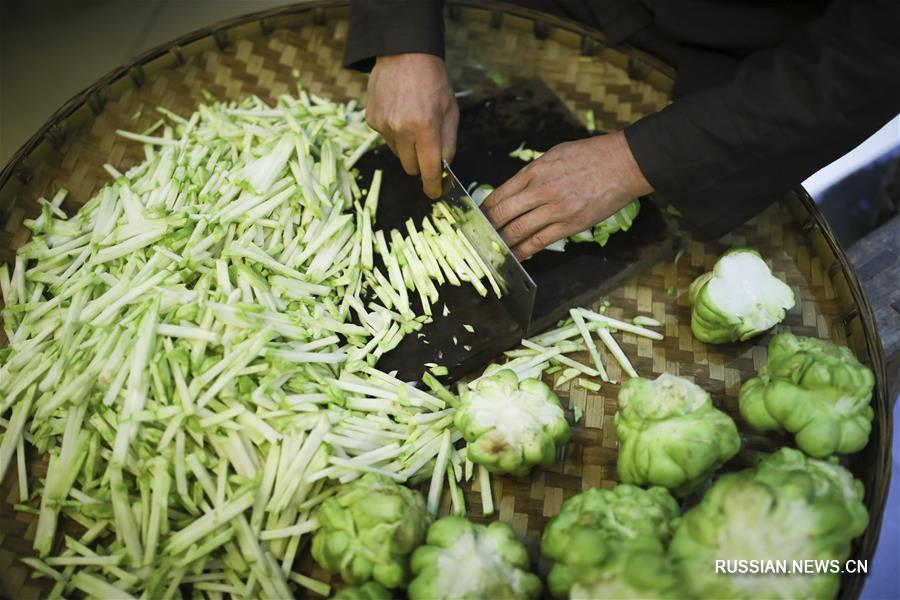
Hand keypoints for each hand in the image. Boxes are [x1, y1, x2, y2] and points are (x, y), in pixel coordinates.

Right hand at [365, 53, 458, 198]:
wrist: (404, 53)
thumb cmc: (433, 81)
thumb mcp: (450, 111)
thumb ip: (448, 143)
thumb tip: (444, 169)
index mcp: (425, 127)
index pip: (429, 170)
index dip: (433, 187)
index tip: (436, 194)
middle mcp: (401, 129)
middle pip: (410, 167)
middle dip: (421, 165)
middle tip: (428, 149)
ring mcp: (383, 125)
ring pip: (398, 153)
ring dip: (407, 147)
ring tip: (413, 121)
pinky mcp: (371, 120)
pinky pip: (386, 138)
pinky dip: (394, 133)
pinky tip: (400, 113)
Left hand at [482, 131, 653, 259]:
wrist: (623, 163)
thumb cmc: (590, 155)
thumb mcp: (554, 154)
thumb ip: (533, 173)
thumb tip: (515, 189)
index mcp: (534, 172)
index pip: (498, 195)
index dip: (484, 210)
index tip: (478, 219)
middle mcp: (540, 191)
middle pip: (502, 215)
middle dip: (487, 229)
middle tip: (479, 238)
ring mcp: (555, 210)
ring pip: (517, 232)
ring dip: (503, 243)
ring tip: (494, 250)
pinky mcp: (570, 225)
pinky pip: (540, 242)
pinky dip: (525, 251)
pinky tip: (517, 256)